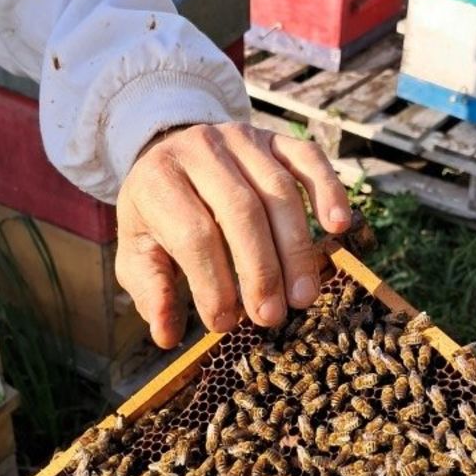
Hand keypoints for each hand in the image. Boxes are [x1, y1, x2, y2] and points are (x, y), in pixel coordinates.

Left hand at [116, 123, 351, 348]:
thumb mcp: (138, 251)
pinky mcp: (275, 138)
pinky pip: (308, 159)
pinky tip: (337, 227)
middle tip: (272, 316)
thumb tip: (167, 337)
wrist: (172, 154)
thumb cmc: (160, 215)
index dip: (213, 283)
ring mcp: (241, 138)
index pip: (193, 234)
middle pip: (242, 212)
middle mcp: (200, 148)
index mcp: (158, 178)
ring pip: (279, 191)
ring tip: (303, 296)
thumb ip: (150, 291)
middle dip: (261, 271)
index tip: (224, 323)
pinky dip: (328, 190)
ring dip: (296, 249)